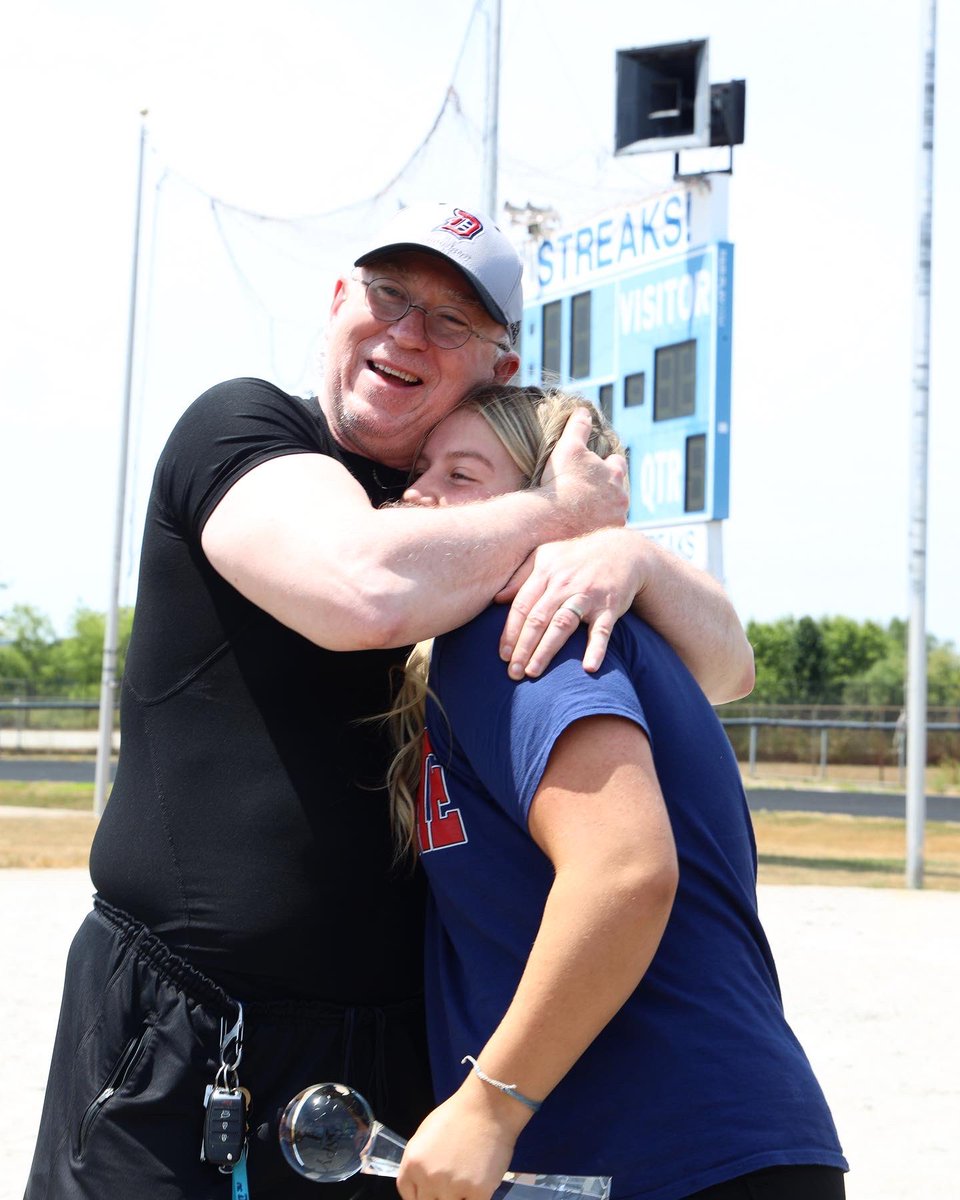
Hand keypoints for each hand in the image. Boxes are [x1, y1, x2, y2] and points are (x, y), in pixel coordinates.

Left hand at [396, 1087, 519, 1199]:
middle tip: (450, 1184)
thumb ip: (419, 1163)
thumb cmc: (456, 1115)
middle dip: (438, 1196)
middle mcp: (429, 1178)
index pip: (408, 1196)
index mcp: (412, 1163)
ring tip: (466, 1181)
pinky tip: (479, 1183)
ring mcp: (453, 1187)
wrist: (488, 1106)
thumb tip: (420, 1184)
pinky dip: (475, 1197)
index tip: (431, 1192)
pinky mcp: (478, 1193)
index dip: (420, 1195)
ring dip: (458, 1197)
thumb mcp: (424, 1135)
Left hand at [496, 528, 644, 679]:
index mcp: (545, 572)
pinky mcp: (610, 606)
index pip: (522, 606)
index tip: (503, 655)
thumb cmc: (576, 558)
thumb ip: (521, 577)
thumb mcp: (546, 557)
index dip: (511, 632)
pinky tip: (589, 668)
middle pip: (538, 619)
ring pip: (563, 624)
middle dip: (523, 647)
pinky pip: (602, 630)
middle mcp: (564, 584)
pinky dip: (596, 648)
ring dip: (546, 650)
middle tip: (513, 672)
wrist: (622, 550)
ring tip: (533, 672)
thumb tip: (497, 599)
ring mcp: (587, 595)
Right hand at [539, 409, 627, 537]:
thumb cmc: (560, 481)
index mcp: (615, 474)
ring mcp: (616, 520)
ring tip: (581, 511)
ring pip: (612, 512)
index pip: (617, 464)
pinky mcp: (606, 538)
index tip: (591, 469)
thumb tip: (584, 410)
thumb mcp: (568, 447)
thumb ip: (578, 427)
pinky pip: (603, 531)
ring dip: (601, 510)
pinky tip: (581, 526)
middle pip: (617, 491)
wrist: (551, 519)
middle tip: (586, 492)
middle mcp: (621, 498)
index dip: (605, 464)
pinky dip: (595, 527)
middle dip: (605, 490)